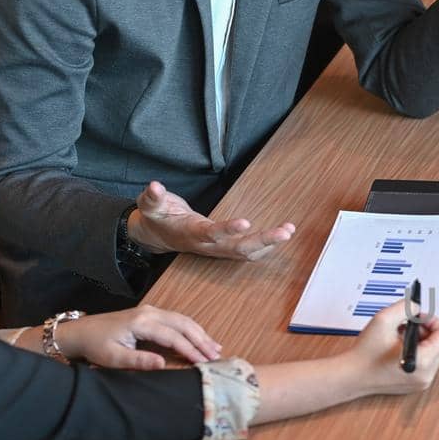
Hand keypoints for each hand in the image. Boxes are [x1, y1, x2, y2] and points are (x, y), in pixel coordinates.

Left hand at [53, 304, 221, 369]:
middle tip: (216, 356)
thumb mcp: (114, 358)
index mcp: (142, 323)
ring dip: (200, 333)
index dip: (191, 350)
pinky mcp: (150, 314)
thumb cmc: (96, 346)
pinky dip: (191, 329)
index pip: (174, 337)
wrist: (80, 332)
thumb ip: (139, 361)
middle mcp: (150, 313)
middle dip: (202, 340)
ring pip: (183, 320)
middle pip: (183, 325)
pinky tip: (200, 337)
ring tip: (215, 348)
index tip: (204, 362)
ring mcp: (151, 311)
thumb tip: (162, 364)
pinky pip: (177, 319)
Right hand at [128, 181, 294, 260]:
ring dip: (269, 244)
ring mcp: (218, 249)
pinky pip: (249, 251)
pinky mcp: (225, 247)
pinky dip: (267, 244)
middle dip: (262, 241)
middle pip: (238, 249)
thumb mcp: (149, 206)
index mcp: (190, 233)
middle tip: (284, 232)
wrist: (159, 236)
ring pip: (247, 252)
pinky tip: (284, 232)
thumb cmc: (158, 217)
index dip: (227, 229)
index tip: (246, 222)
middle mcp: (208, 245)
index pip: (211, 233)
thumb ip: (152, 197)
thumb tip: (154, 186)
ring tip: (289, 230)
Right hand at [348, 299, 438, 395]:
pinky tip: (396, 350)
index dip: (433, 321)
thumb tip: (418, 308)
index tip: (418, 318)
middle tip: (402, 328)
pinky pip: (425, 362)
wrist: (351, 376)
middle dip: (423, 331)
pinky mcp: (417, 384)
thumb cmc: (365, 353)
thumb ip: (406, 307)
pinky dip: (414, 352)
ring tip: (396, 339)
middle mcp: (426, 374)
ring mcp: (422, 381)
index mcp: (423, 361)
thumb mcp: (384, 319)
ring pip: (432, 352)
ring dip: (418, 341)